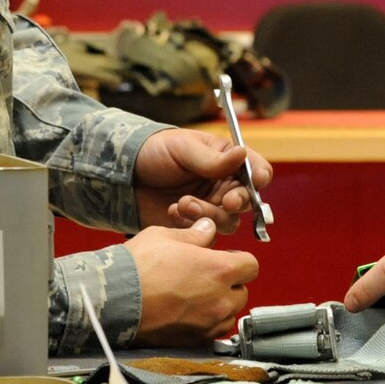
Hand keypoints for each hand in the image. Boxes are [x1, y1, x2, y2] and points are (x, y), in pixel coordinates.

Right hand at [129, 220, 257, 346]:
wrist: (112, 300)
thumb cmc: (137, 266)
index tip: (223, 259)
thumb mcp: (165, 237)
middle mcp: (221, 300)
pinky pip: (211, 332)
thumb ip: (194, 235)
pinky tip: (185, 314)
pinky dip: (205, 324)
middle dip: (229, 284)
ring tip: (194, 297)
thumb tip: (208, 230)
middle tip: (205, 278)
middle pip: (242, 292)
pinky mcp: (194, 341)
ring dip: (219, 306)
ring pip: (228, 314)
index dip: (238, 260)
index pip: (251, 265)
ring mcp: (208, 324)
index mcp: (220, 270)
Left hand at [133, 128, 273, 232]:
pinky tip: (173, 211)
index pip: (256, 170)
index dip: (260, 176)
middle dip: (237, 202)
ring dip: (209, 214)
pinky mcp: (194, 226)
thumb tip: (241, 154)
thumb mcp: (183, 148)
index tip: (256, 181)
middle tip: (225, 200)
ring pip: (228, 221)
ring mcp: (210, 208)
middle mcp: (223, 186)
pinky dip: (190, 225)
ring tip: (184, 203)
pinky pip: (204, 235)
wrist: (125, 176)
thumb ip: (212, 158)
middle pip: (247, 201)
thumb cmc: (155, 152)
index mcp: (227, 161)